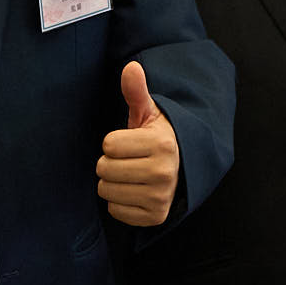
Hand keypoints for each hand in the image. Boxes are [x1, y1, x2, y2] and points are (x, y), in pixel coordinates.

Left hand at [98, 63, 180, 225]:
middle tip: (128, 160)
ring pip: (107, 191)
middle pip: (104, 169)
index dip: (113, 142)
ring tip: (130, 175)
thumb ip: (136, 91)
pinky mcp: (155, 217)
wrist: (181, 167)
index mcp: (161, 144)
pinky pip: (115, 210)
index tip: (130, 143)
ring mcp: (160, 197)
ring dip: (112, 183)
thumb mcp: (148, 113)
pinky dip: (119, 202)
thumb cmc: (157, 138)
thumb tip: (131, 67)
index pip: (108, 145)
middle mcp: (163, 172)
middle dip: (110, 163)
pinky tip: (134, 191)